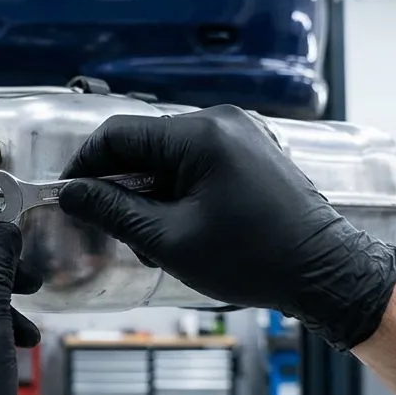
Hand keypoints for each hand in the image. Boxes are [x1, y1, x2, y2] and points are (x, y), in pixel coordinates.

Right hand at [57, 105, 395, 350]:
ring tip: (155, 240)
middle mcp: (221, 122)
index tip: (69, 196)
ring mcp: (241, 134)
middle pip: (144, 144)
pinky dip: (179, 191)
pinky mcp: (251, 152)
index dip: (85, 167)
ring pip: (169, 156)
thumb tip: (73, 195)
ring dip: (151, 194)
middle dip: (122, 187)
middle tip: (111, 229)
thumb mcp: (170, 240)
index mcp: (201, 135)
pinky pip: (197, 162)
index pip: (118, 135)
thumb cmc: (256, 259)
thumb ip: (114, 212)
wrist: (326, 272)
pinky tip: (181, 229)